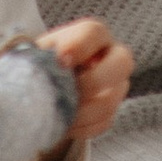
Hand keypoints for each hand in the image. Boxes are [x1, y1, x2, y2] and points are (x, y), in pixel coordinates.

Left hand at [40, 16, 132, 141]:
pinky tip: (64, 124)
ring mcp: (116, 85)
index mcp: (91, 35)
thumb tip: (53, 68)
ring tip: (58, 115)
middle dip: (94, 81)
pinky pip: (103, 122)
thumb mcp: (38, 56)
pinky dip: (81, 127)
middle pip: (123, 62)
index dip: (79, 46)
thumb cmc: (41, 65)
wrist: (44, 89)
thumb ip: (43, 57)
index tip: (61, 61)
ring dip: (81, 112)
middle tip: (69, 92)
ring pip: (110, 100)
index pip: (93, 33)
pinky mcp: (111, 110)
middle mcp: (111, 56)